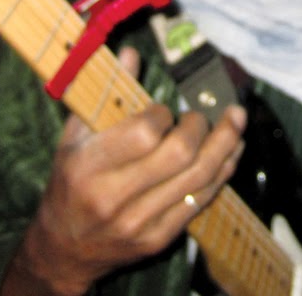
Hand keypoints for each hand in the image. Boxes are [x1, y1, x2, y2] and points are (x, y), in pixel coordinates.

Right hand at [6, 47, 247, 295]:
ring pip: (199, 179)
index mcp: (88, 167)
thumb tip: (132, 53)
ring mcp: (139, 223)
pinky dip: (221, 174)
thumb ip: (104, 95)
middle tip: (202, 115)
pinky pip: (200, 202)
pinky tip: (230, 154)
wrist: (64, 248)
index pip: (143, 134)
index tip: (162, 111)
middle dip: (201, 127)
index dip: (162, 114)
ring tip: (236, 122)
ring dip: (225, 146)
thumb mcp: (74, 138)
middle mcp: (114, 197)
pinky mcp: (159, 240)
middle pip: (179, 156)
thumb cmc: (69, 184)